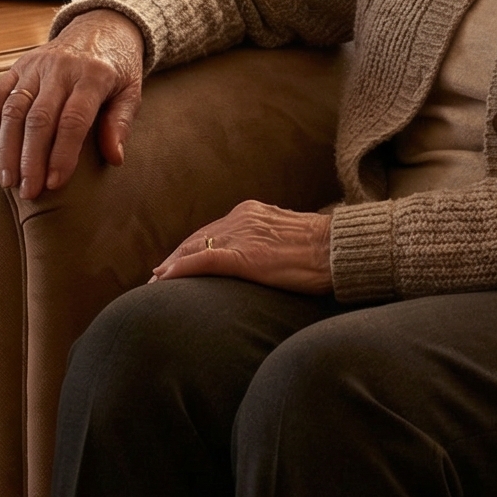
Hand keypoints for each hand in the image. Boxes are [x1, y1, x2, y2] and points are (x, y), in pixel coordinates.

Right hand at [0, 10, 144, 199]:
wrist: (101, 26)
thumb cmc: (118, 67)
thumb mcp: (131, 91)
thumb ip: (120, 122)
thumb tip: (115, 157)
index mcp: (93, 75)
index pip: (74, 120)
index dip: (63, 154)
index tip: (55, 183)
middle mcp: (61, 68)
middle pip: (39, 118)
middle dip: (31, 159)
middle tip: (28, 191)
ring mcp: (37, 65)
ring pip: (14, 108)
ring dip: (8, 147)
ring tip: (8, 179)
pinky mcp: (19, 64)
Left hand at [151, 200, 333, 294]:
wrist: (342, 249)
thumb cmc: (327, 250)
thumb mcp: (292, 240)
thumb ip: (271, 244)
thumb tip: (265, 261)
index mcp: (255, 213)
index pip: (213, 231)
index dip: (191, 248)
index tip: (175, 264)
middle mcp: (244, 218)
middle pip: (198, 238)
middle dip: (175, 257)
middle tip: (155, 277)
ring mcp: (243, 235)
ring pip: (194, 247)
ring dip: (171, 266)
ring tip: (153, 284)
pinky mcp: (246, 255)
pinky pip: (203, 260)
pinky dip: (180, 269)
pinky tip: (163, 280)